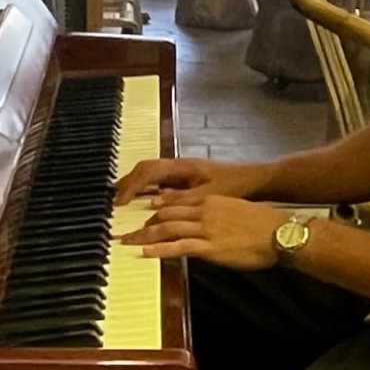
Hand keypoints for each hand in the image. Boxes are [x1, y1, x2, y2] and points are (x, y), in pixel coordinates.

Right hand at [115, 153, 260, 207]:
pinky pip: (160, 179)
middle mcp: (179, 165)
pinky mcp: (187, 177)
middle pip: (145, 169)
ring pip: (151, 173)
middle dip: (127, 183)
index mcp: (182, 166)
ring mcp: (182, 170)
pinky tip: (144, 200)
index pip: (148, 172)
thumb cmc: (234, 185)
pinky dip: (148, 187)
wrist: (255, 178)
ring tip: (122, 199)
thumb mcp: (208, 196)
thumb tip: (153, 204)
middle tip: (114, 200)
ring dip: (136, 184)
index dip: (131, 186)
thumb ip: (181, 200)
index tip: (119, 202)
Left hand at [127, 185, 291, 269]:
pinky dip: (160, 249)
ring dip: (144, 236)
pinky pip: (179, 246)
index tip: (143, 215)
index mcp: (210, 201)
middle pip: (165, 215)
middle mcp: (204, 211)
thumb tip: (209, 224)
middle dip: (143, 223)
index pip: (175, 203)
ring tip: (128, 242)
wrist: (279, 233)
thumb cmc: (264, 225)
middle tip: (126, 230)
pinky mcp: (210, 247)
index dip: (156, 210)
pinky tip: (146, 252)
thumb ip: (219, 215)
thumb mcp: (237, 211)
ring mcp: (206, 229)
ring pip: (167, 229)